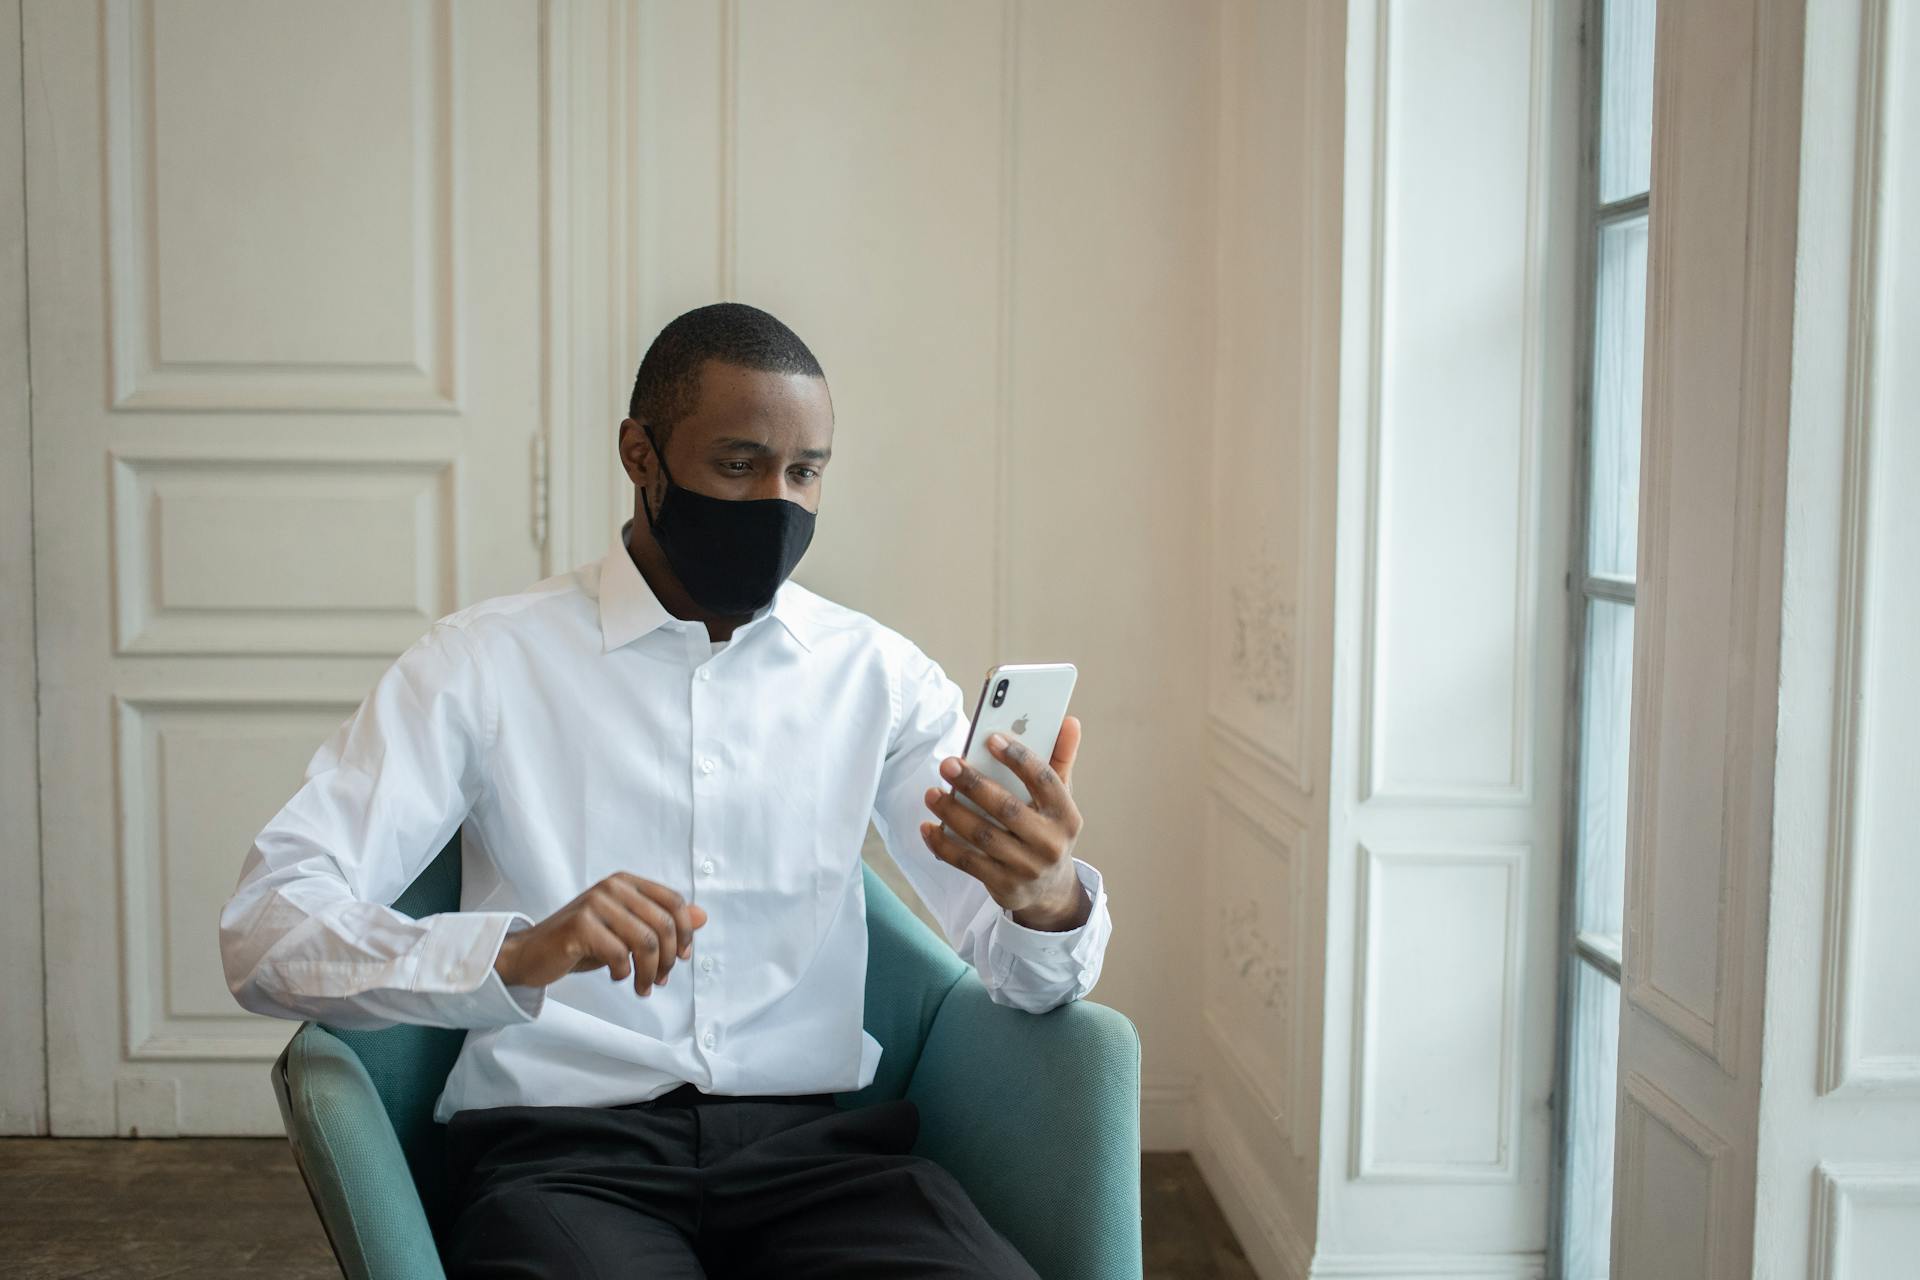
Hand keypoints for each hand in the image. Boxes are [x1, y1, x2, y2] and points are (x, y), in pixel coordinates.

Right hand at [494, 873, 708, 995]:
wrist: (532, 953)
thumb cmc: (583, 942)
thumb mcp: (627, 930)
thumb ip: (662, 921)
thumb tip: (703, 916)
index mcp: (626, 882)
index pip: (674, 901)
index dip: (686, 932)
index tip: (682, 958)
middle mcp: (612, 887)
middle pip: (664, 924)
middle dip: (669, 959)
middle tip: (660, 980)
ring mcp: (595, 903)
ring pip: (646, 942)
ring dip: (650, 972)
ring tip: (644, 987)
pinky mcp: (579, 925)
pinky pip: (619, 954)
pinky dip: (624, 973)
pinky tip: (617, 977)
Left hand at [920, 715, 1088, 931]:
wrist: (1050, 890)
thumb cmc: (1049, 831)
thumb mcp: (1060, 800)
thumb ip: (1061, 760)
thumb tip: (1069, 721)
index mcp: (1066, 815)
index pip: (1044, 780)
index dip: (1018, 758)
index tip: (991, 739)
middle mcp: (1049, 843)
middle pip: (1007, 808)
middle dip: (973, 784)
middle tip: (947, 764)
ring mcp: (1026, 867)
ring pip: (983, 836)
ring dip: (952, 812)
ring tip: (932, 793)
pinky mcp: (1004, 885)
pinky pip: (967, 862)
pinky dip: (943, 844)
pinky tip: (928, 826)